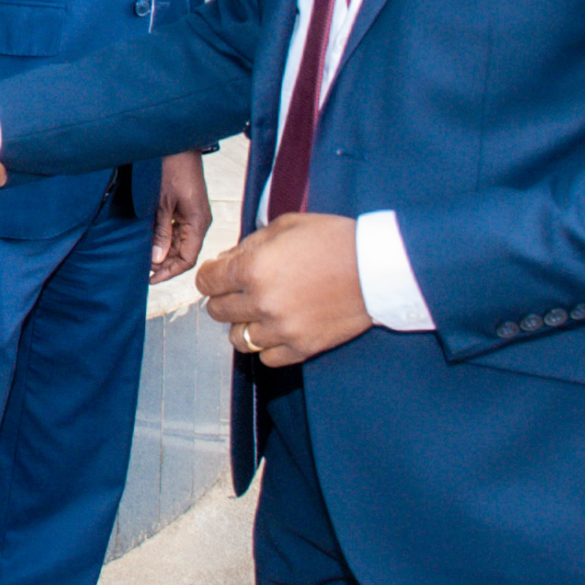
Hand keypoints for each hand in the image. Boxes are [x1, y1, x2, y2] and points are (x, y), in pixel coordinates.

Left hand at [149, 151, 213, 283]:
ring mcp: (194, 215)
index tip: (151, 279)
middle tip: (144, 271)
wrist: (176, 143)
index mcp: (198, 222)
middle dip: (165, 265)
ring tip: (145, 260)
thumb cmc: (172, 167)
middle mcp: (199, 221)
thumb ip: (161, 232)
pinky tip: (152, 243)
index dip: (170, 272)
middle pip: (185, 253)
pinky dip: (165, 239)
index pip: (188, 258)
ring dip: (164, 253)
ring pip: (181, 243)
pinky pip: (178, 231)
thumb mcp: (161, 203)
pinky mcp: (187, 208)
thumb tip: (157, 259)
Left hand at [196, 213, 370, 367]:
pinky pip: (266, 358)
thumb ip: (249, 244)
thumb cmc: (335, 241)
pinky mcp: (302, 347)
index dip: (209, 276)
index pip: (207, 282)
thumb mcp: (285, 226)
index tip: (216, 276)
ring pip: (238, 339)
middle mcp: (262, 302)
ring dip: (243, 325)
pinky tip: (277, 329)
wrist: (377, 268)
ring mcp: (282, 329)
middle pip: (217, 311)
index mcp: (253, 268)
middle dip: (223, 299)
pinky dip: (266, 346)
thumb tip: (226, 260)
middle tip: (238, 291)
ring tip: (258, 312)